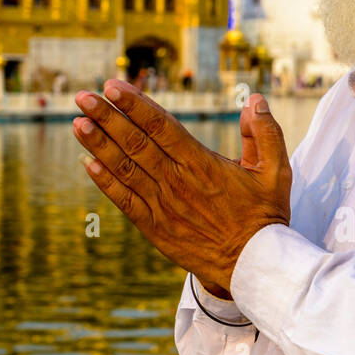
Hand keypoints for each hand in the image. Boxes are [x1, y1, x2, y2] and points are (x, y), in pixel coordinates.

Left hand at [72, 79, 291, 294]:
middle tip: (83, 97)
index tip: (113, 87)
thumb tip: (253, 100)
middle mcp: (177, 181)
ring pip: (125, 169)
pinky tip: (87, 163)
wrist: (253, 267)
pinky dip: (105, 182)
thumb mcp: (276, 171)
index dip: (135, 105)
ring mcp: (163, 205)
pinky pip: (124, 201)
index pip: (161, 126)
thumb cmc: (264, 216)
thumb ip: (265, 133)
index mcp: (201, 163)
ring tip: (78, 122)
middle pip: (135, 142)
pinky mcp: (155, 228)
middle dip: (107, 117)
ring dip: (99, 144)